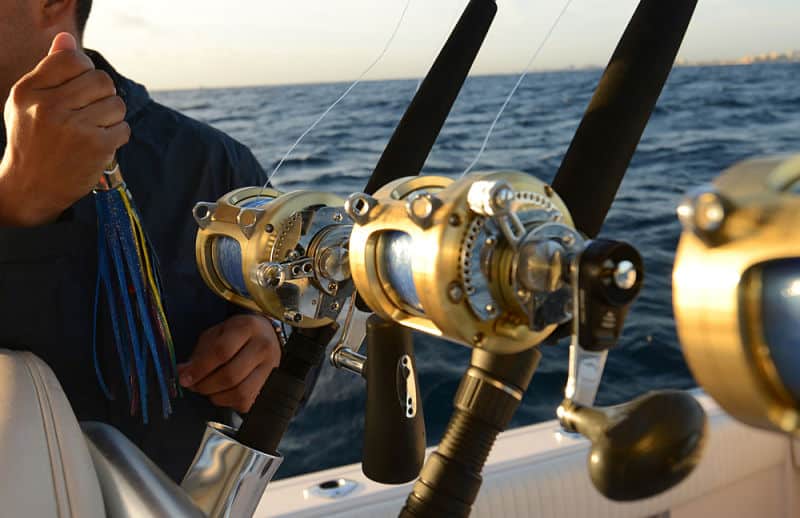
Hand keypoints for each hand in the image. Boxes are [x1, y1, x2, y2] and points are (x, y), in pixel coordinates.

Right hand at [0, 33, 129, 226]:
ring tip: (95, 127)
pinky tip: (101, 143)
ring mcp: (74, 128)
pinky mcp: (96, 147)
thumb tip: (67, 38)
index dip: (85, 72)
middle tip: (91, 111)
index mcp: (29, 91)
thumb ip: (50, 69)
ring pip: (116, 104)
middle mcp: (50, 107)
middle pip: (101, 80)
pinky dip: (117, 135)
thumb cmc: (32, 139)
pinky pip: (124, 128)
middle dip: (103, 94)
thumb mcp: (29, 101)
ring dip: (112, 116)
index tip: (80, 89)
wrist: (31, 186)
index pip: (73, 59)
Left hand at [178, 315, 281, 413]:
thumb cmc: (238, 334)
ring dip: (216, 396)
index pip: (221, 352)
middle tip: (194, 385)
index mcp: (247, 328)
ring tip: (208, 389)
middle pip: (230, 375)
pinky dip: (229, 402)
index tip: (184, 378)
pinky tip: (223, 393)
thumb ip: (200, 353)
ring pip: (239, 393)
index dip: (199, 368)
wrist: (268, 336)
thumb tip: (183, 373)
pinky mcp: (272, 385)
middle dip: (205, 385)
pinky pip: (246, 402)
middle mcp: (263, 347)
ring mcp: (271, 368)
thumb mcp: (217, 333)